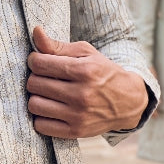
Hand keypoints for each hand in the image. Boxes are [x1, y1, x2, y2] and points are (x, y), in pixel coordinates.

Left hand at [26, 26, 147, 138]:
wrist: (128, 102)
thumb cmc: (103, 73)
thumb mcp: (86, 53)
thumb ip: (58, 45)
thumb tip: (36, 31)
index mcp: (84, 70)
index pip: (40, 64)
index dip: (35, 60)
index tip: (39, 61)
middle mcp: (81, 94)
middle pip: (34, 84)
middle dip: (35, 78)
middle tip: (44, 78)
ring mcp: (78, 115)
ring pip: (34, 105)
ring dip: (36, 97)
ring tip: (46, 94)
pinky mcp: (76, 131)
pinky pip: (41, 126)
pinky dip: (40, 117)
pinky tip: (50, 109)